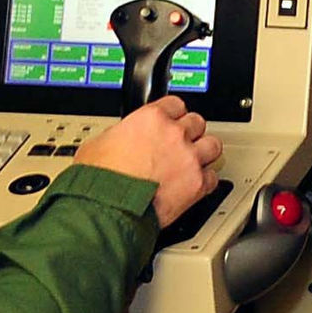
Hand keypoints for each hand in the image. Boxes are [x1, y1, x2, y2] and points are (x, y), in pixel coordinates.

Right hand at [80, 96, 224, 224]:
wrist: (108, 209)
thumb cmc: (100, 181)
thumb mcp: (98, 143)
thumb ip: (118, 135)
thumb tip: (120, 138)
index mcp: (151, 119)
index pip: (175, 104)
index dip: (172, 114)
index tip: (171, 121)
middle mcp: (174, 135)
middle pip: (197, 122)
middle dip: (189, 133)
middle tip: (180, 143)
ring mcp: (189, 159)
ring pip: (213, 146)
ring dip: (204, 153)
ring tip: (195, 161)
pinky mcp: (197, 185)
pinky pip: (213, 177)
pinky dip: (206, 181)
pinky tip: (196, 184)